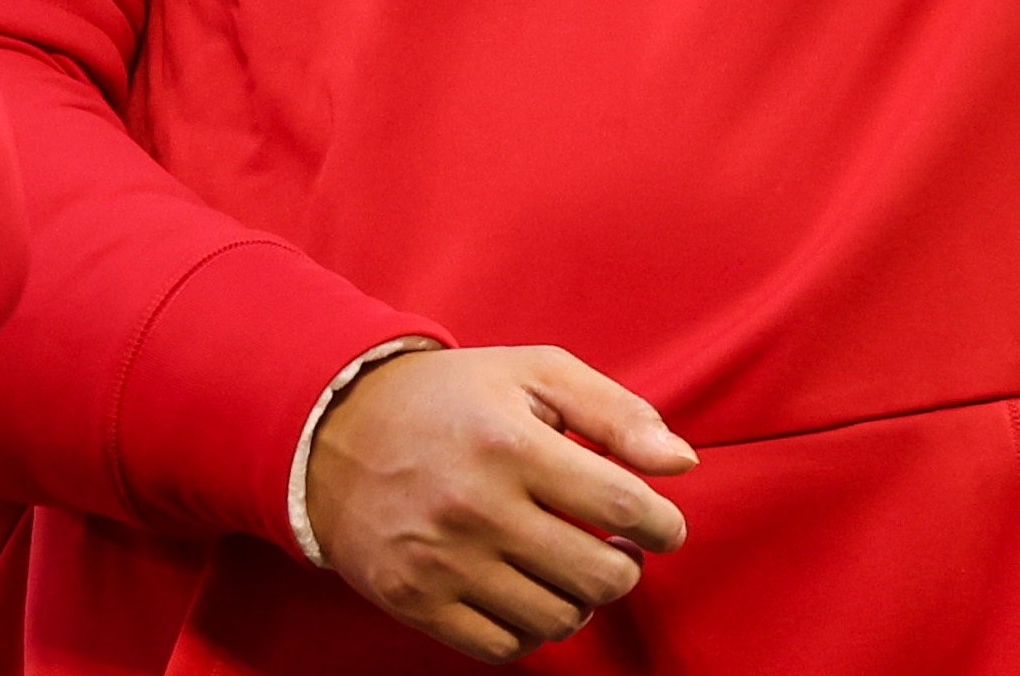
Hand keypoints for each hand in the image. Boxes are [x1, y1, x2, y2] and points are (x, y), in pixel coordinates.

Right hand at [305, 344, 693, 661]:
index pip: (620, 502)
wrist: (338, 431)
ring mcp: (444, 563)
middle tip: (623, 548)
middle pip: (596, 574)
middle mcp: (478, 508)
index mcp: (512, 443)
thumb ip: (616, 412)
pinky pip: (504, 647)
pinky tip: (534, 590)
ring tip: (577, 565)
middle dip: (627, 567)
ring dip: (583, 598)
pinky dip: (534, 628)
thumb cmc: (454, 397)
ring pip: (557, 617)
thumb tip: (681, 462)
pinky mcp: (417, 602)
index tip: (667, 526)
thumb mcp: (535, 373)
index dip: (662, 522)